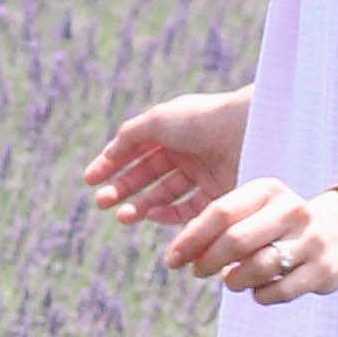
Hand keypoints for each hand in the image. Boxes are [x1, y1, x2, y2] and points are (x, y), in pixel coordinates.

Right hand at [84, 90, 251, 230]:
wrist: (248, 132)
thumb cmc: (201, 120)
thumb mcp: (157, 121)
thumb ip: (129, 137)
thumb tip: (109, 154)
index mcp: (173, 129)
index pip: (135, 150)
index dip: (111, 164)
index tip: (89, 180)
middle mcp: (188, 152)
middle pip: (147, 175)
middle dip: (122, 189)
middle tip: (101, 202)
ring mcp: (203, 175)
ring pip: (164, 195)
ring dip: (140, 206)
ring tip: (123, 216)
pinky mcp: (219, 196)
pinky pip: (188, 211)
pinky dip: (167, 216)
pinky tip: (150, 216)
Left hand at [160, 174, 337, 303]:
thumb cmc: (282, 224)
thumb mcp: (256, 211)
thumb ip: (221, 227)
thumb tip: (182, 255)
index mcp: (270, 190)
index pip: (219, 213)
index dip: (190, 239)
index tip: (172, 259)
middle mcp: (292, 211)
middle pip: (235, 242)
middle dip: (207, 262)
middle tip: (196, 272)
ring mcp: (310, 241)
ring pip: (255, 269)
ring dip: (234, 281)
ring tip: (231, 280)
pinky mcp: (323, 271)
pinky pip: (277, 292)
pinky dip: (259, 295)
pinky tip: (258, 289)